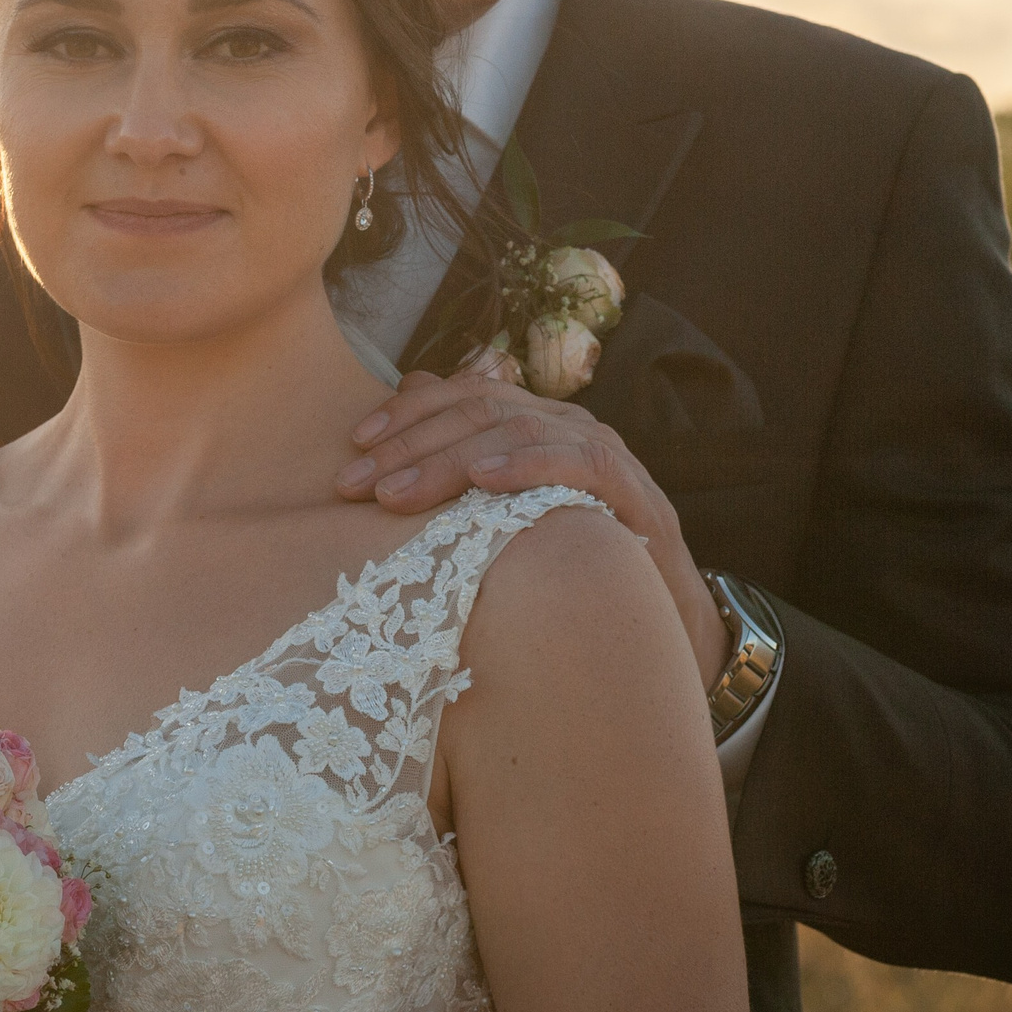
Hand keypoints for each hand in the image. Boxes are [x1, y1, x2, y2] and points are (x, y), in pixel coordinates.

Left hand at [336, 370, 730, 688]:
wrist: (658, 618)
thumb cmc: (568, 562)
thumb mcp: (504, 514)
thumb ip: (461, 462)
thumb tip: (407, 393)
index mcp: (535, 422)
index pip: (463, 393)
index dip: (405, 412)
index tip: (353, 445)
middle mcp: (567, 425)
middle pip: (479, 408)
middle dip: (409, 442)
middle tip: (354, 481)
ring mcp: (603, 453)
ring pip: (518, 428)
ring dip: (448, 459)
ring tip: (394, 493)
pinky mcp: (634, 492)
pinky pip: (578, 460)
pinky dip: (527, 462)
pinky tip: (482, 479)